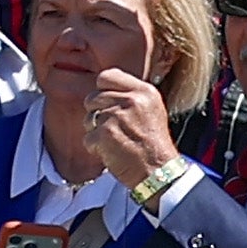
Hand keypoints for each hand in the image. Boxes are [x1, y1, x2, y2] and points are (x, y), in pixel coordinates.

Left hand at [83, 68, 180, 187]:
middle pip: (93, 97)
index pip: (107, 75)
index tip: (108, 103)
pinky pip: (88, 137)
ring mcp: (116, 117)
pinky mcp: (104, 135)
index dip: (102, 90)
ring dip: (96, 132)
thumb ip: (130, 95)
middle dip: (98, 114)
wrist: (158, 171)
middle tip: (114, 128)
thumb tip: (104, 89)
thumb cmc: (154, 144)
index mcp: (143, 91)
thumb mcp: (152, 109)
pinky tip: (112, 152)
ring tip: (115, 141)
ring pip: (88, 118)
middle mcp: (130, 100)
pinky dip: (96, 148)